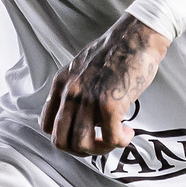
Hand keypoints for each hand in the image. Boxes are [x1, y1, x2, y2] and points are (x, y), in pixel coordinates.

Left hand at [41, 14, 167, 155]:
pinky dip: (120, 142)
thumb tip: (82, 114)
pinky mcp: (110, 104)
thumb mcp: (83, 66)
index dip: (65, 137)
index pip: (46, 125)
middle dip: (81, 150)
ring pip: (83, 145)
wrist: (138, 36)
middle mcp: (71, 92)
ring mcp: (88, 99)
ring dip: (101, 149)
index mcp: (62, 83)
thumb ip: (77, 88)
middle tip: (99, 144)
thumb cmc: (117, 50)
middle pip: (61, 141)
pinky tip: (128, 133)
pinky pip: (110, 139)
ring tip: (115, 139)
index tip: (83, 134)